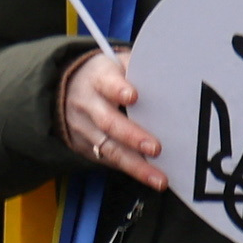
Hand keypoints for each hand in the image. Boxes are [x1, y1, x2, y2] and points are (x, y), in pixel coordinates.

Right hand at [58, 47, 168, 186]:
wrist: (67, 90)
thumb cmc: (107, 77)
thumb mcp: (117, 64)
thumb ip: (140, 70)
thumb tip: (175, 77)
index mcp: (98, 79)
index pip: (107, 83)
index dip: (118, 90)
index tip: (133, 96)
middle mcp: (89, 105)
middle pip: (108, 122)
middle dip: (132, 136)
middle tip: (155, 148)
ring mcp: (86, 129)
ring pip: (110, 149)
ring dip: (136, 166)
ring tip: (159, 179)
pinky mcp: (88, 148)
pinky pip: (110, 161)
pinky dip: (132, 170)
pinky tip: (151, 178)